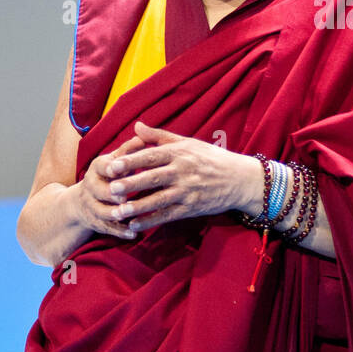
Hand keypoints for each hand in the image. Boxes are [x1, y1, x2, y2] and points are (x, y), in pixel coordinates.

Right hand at [71, 131, 152, 240]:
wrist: (82, 200)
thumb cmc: (109, 175)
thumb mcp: (115, 160)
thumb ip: (128, 151)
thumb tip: (142, 136)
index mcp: (97, 168)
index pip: (101, 167)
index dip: (109, 168)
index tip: (117, 169)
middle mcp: (90, 186)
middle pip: (98, 191)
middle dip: (110, 194)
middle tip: (124, 197)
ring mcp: (91, 206)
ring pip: (101, 211)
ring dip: (114, 214)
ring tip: (127, 215)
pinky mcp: (95, 222)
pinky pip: (107, 228)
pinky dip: (120, 232)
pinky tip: (134, 234)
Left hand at [104, 121, 258, 232]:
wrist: (241, 179)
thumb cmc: (211, 158)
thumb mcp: (188, 142)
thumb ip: (159, 136)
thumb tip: (136, 126)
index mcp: (179, 153)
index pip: (151, 156)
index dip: (130, 161)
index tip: (111, 165)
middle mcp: (182, 171)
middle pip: (153, 178)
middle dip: (131, 184)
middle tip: (111, 189)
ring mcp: (187, 191)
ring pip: (159, 200)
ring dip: (138, 207)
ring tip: (118, 212)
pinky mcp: (192, 207)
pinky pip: (168, 215)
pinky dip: (151, 221)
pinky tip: (134, 225)